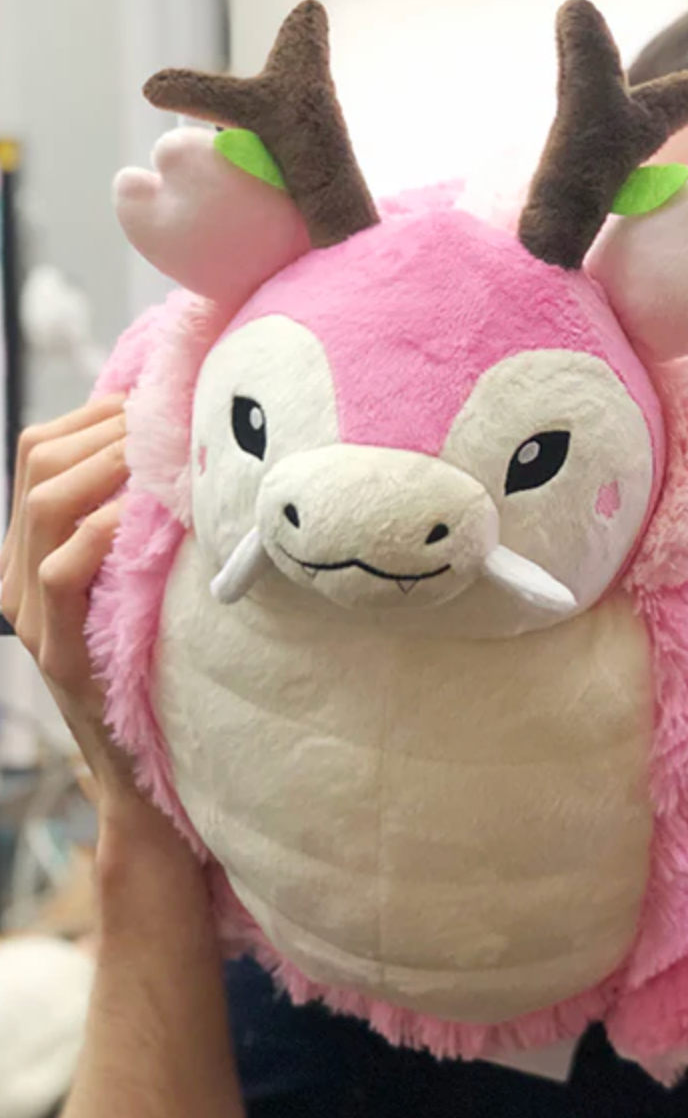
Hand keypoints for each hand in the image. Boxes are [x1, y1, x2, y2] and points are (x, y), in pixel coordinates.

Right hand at [0, 396, 141, 819]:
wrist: (145, 768)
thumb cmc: (158, 665)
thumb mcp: (142, 583)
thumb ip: (143, 528)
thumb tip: (185, 457)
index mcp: (35, 551)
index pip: (41, 455)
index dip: (95, 418)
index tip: (156, 401)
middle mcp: (20, 577)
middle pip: (38, 468)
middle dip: (107, 431)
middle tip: (169, 421)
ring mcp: (33, 617)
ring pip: (44, 509)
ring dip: (109, 468)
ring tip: (162, 456)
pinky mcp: (58, 655)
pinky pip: (61, 574)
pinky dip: (101, 533)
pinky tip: (143, 516)